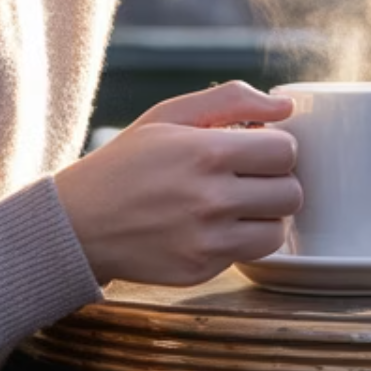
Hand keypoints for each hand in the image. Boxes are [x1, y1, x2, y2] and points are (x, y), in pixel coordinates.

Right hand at [53, 80, 300, 285]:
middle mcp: (210, 199)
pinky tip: (214, 226)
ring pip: (278, 230)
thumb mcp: (169, 116)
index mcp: (206, 152)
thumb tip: (285, 108)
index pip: (286, 151)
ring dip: (266, 216)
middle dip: (275, 182)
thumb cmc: (127, 163)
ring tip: (238, 204)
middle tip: (249, 178)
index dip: (275, 148)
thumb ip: (231, 100)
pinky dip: (241, 240)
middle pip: (291, 193)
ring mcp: (206, 240)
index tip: (256, 151)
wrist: (79, 223)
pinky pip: (249, 255)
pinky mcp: (201, 270)